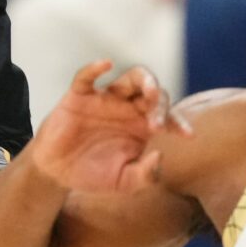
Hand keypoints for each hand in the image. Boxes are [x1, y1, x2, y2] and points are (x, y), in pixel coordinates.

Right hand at [25, 62, 188, 193]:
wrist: (58, 173)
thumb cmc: (94, 174)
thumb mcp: (123, 182)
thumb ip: (144, 175)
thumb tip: (159, 156)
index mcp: (141, 126)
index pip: (166, 115)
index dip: (179, 123)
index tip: (187, 136)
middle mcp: (127, 108)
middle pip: (152, 92)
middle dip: (160, 105)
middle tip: (156, 125)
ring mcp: (104, 100)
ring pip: (129, 78)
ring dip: (143, 80)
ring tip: (149, 91)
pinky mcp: (79, 96)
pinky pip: (87, 77)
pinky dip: (95, 68)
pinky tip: (105, 64)